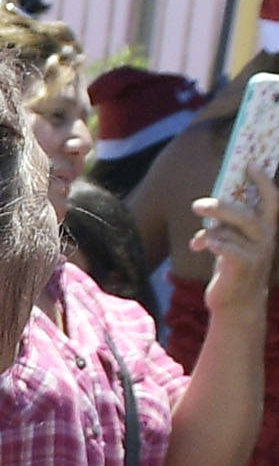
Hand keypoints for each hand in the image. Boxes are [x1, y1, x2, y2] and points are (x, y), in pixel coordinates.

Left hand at [197, 173, 270, 314]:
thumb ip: (225, 224)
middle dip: (223, 206)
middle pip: (248, 215)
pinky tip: (200, 244)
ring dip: (212, 229)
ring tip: (196, 234)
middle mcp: (266, 238)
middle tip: (197, 204)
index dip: (263, 181)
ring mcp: (258, 253)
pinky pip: (229, 250)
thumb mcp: (231, 241)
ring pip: (235, 232)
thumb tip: (207, 205)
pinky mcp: (245, 268)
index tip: (250, 164)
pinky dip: (214, 244)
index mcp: (265, 227)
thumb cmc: (232, 266)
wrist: (236, 301)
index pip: (271, 199)